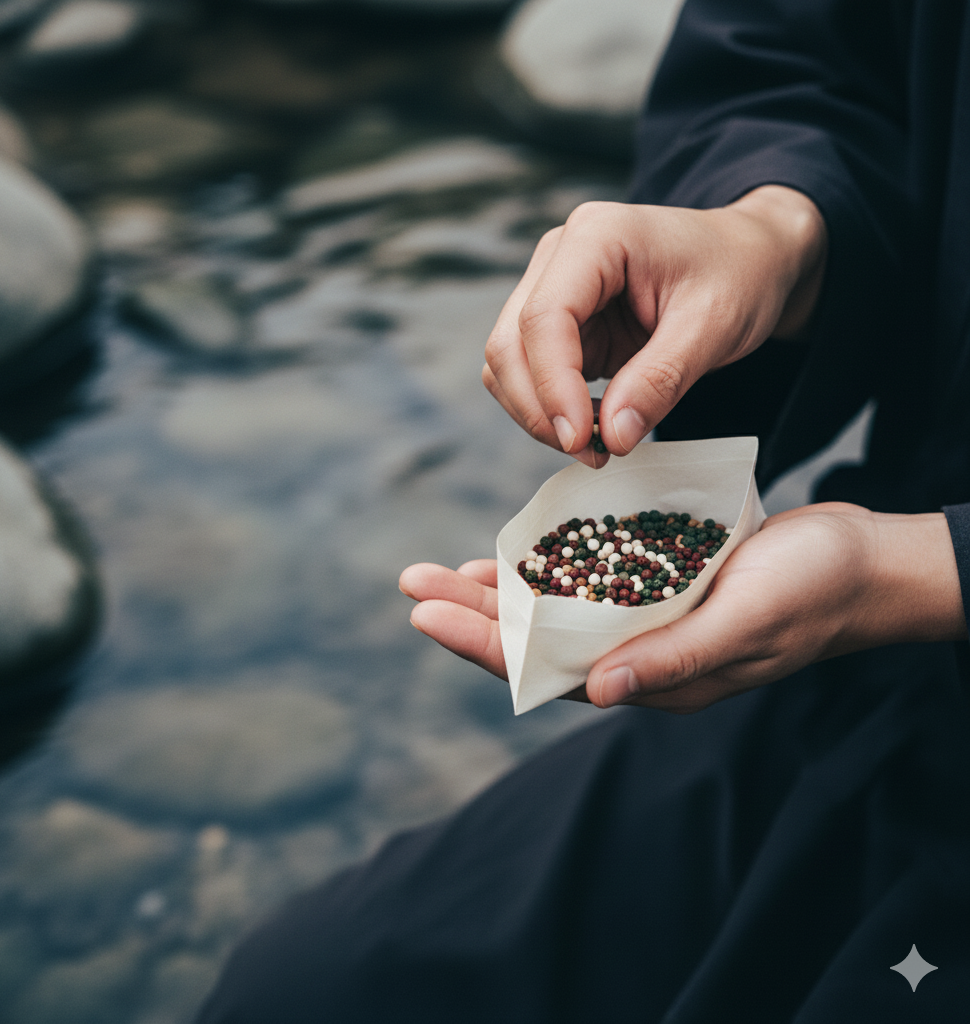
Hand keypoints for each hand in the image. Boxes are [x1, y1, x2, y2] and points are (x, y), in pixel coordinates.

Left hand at [399, 506, 964, 713]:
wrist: (859, 563)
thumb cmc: (810, 593)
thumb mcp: (745, 621)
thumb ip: (674, 657)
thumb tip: (598, 691)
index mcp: (652, 674)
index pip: (547, 670)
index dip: (481, 645)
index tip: (424, 616)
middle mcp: (638, 652)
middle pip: (535, 640)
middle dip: (470, 614)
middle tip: (410, 583)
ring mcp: (645, 618)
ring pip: (553, 610)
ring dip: (498, 591)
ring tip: (441, 572)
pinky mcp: (657, 583)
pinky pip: (587, 580)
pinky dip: (547, 568)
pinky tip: (515, 556)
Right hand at [483, 186, 826, 466]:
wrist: (750, 257)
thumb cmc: (739, 274)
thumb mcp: (714, 326)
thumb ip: (660, 380)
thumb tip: (611, 438)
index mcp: (596, 237)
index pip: (544, 318)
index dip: (553, 387)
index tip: (581, 441)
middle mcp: (560, 257)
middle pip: (510, 344)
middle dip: (540, 409)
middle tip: (593, 455)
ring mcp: (552, 288)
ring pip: (509, 364)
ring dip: (540, 414)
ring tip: (599, 445)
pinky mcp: (558, 323)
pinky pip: (531, 375)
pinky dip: (552, 410)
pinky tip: (596, 425)